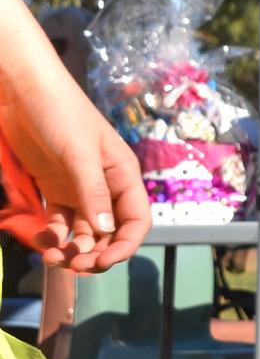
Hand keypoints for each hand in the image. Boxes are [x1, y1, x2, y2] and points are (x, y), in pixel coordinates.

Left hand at [0, 81, 148, 272]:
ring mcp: (79, 189)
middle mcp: (105, 187)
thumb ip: (92, 192)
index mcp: (123, 176)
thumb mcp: (80, 154)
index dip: (125, 244)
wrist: (25, 94)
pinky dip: (52, 236)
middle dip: (94, 252)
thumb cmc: (62, 115)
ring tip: (51, 256)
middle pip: (109, 232)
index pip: (136, 220)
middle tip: (72, 265)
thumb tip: (105, 231)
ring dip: (71, 249)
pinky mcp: (55, 189)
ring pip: (83, 232)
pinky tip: (41, 240)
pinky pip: (59, 222)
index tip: (104, 261)